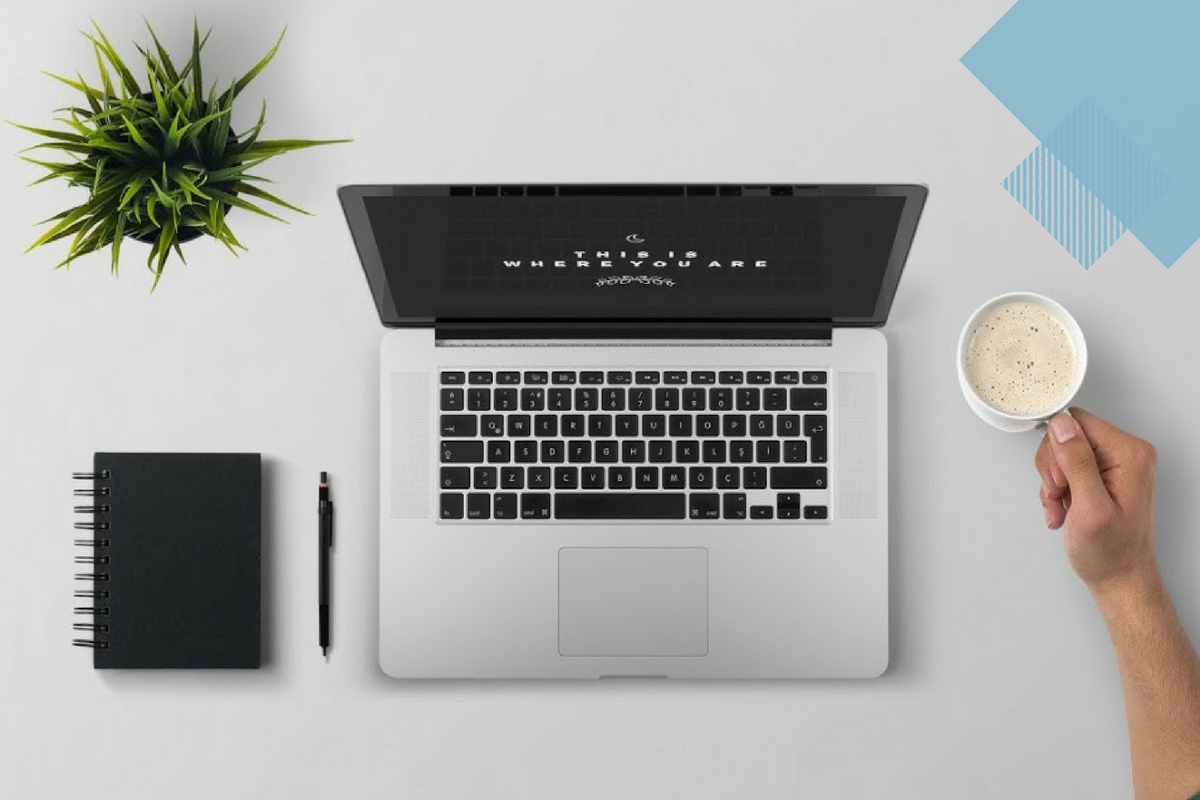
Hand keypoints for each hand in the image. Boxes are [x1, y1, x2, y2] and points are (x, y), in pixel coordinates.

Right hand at [1034, 408, 1158, 593]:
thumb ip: (1077, 463)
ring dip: (1052, 483)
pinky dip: (1057, 490)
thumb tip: (1062, 426)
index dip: (1058, 450)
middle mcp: (1125, 453)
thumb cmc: (1111, 552)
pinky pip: (1064, 467)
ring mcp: (1113, 464)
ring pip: (1061, 453)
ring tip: (1062, 507)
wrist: (1119, 576)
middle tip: (1061, 496)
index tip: (1062, 481)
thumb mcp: (1090, 508)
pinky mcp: (1100, 474)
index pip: (1077, 422)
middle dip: (1053, 470)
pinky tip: (1064, 509)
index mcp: (1130, 454)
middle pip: (1066, 436)